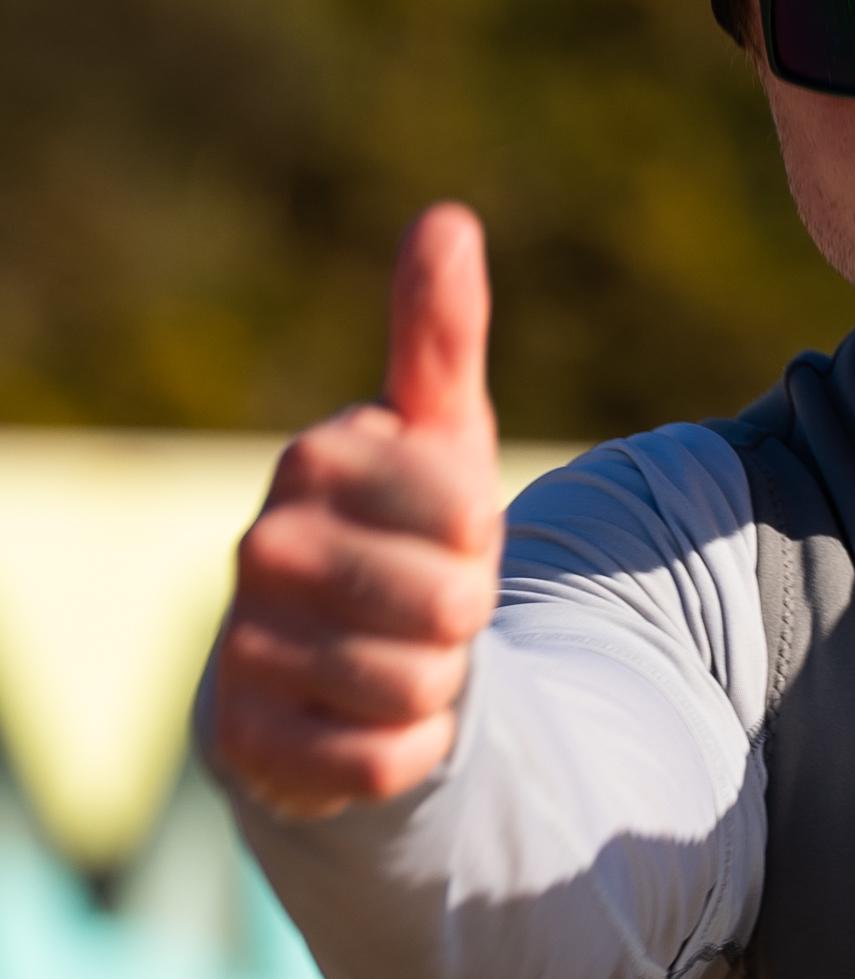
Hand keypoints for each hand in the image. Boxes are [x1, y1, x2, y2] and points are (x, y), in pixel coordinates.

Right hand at [210, 206, 502, 817]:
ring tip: (400, 657)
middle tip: (427, 605)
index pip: (470, 512)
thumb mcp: (437, 432)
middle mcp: (264, 547)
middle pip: (451, 607)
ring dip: (437, 684)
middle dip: (464, 617)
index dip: (484, 537)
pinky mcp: (248, 740)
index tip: (449, 535)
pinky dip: (405, 750)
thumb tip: (445, 220)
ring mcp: (246, 646)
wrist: (328, 654)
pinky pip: (382, 759)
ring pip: (420, 687)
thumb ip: (441, 335)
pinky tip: (372, 719)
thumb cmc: (401, 531)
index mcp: (315, 459)